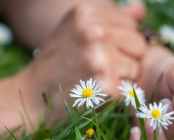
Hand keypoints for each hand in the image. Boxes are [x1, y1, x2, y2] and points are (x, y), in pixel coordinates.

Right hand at [0, 1, 145, 139]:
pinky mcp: (105, 85)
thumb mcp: (76, 30)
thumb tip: (142, 8)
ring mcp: (100, 58)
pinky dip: (118, 94)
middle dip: (126, 58)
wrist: (32, 98)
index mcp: (86, 12)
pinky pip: (130, 88)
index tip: (100, 52)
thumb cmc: (56, 64)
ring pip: (137, 68)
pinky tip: (96, 94)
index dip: (120, 42)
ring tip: (96, 80)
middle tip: (100, 69)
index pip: (131, 24)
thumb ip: (110, 19)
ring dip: (122, 78)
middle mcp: (94, 31)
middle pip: (139, 45)